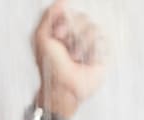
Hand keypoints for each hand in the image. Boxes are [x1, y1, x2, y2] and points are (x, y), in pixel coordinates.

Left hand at [32, 1, 105, 116]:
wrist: (63, 88)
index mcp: (62, 31)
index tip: (57, 35)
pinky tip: (85, 62)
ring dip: (81, 45)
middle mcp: (77, 35)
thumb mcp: (41, 40)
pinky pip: (102, 40)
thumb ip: (47, 16)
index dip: (63, 23)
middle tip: (66, 50)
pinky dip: (92, 51)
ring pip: (93, 29)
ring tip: (75, 58)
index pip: (69, 13)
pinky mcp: (101, 52)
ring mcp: (90, 43)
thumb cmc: (50, 68)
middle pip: (82, 18)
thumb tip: (62, 0)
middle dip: (72, 34)